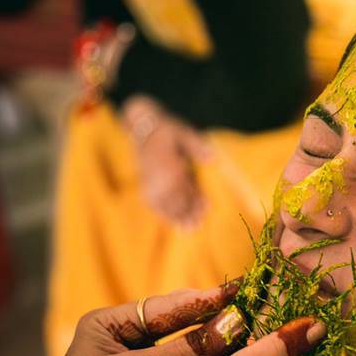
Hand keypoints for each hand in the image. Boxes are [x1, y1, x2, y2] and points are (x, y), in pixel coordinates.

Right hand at [122, 96, 211, 228]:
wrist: (142, 127)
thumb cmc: (168, 130)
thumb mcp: (183, 132)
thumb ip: (197, 145)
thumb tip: (212, 157)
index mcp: (168, 167)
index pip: (184, 189)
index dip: (196, 201)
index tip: (207, 208)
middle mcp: (157, 179)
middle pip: (175, 201)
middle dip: (188, 213)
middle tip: (199, 224)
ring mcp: (149, 184)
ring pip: (165, 206)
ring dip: (177, 218)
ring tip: (190, 228)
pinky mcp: (145, 187)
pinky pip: (155, 205)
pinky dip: (165, 214)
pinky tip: (176, 222)